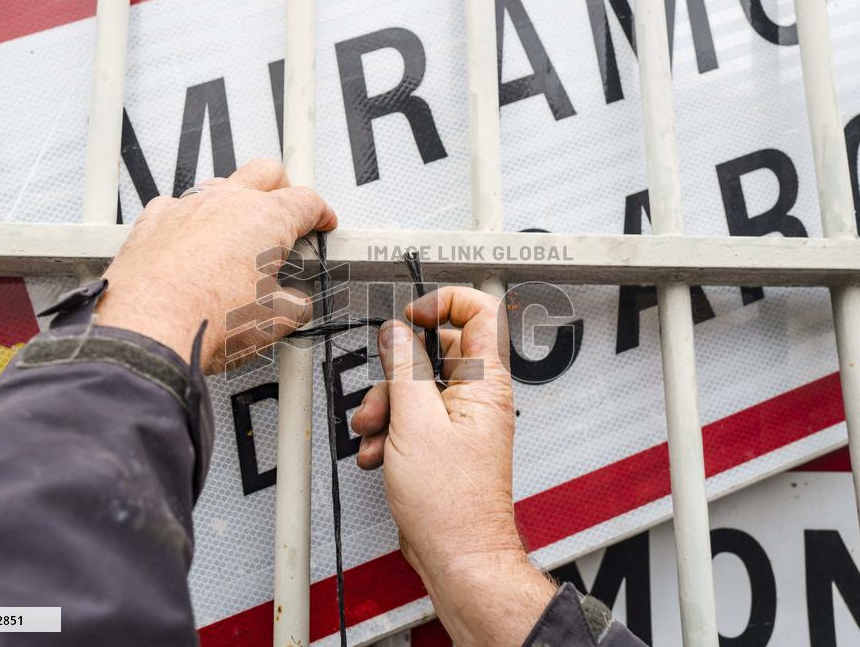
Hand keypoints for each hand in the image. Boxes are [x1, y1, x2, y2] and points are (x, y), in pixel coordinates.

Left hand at [94, 159, 336, 372]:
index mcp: (266, 219)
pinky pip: (175, 206)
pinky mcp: (152, 222)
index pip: (307, 201)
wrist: (146, 330)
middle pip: (266, 171)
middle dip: (283, 187)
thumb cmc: (208, 320)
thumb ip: (294, 305)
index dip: (322, 213)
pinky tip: (190, 240)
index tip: (323, 222)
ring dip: (235, 199)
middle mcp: (227, 202)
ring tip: (240, 230)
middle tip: (287, 213)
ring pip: (219, 183)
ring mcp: (187, 207)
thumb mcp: (275, 321)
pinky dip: (189, 219)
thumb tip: (295, 305)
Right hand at [352, 286, 555, 646]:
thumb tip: (396, 333)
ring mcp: (462, 420)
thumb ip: (403, 368)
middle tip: (382, 393)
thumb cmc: (452, 504)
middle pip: (436, 352)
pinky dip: (391, 430)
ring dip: (386, 406)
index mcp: (485, 382)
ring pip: (418, 387)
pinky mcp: (445, 442)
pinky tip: (381, 454)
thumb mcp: (413, 422)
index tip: (412, 316)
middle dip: (397, 371)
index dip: (444, 303)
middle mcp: (478, 396)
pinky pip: (414, 417)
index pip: (481, 311)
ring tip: (375, 433)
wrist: (458, 555)